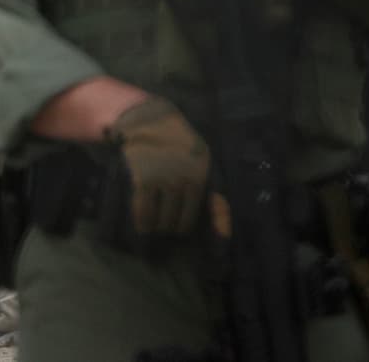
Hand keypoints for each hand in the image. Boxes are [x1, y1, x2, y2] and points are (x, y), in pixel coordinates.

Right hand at [105, 96, 210, 235]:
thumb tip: (225, 231)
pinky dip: (142, 224)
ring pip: (162, 221)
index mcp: (204, 173)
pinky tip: (142, 226)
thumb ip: (212, 190)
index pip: (215, 208)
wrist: (150, 123)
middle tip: (166, 228)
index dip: (209, 228)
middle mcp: (188, 179)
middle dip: (173, 228)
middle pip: (181, 221)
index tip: (207, 244)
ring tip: (155, 226)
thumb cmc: (178, 145)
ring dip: (157, 228)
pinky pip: (144, 214)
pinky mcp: (144, 182)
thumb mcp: (202, 161)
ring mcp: (165, 180)